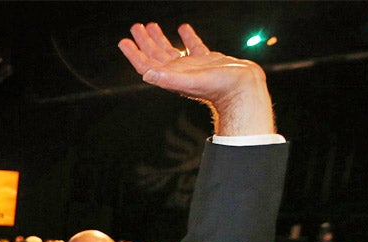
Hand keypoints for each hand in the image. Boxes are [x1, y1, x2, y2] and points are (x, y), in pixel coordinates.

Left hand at [119, 23, 273, 135]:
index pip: (146, 65)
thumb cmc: (218, 87)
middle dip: (144, 41)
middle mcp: (179, 72)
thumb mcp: (190, 81)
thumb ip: (168, 78)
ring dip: (160, 38)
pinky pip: (194, 46)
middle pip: (155, 55)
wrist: (243, 88)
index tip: (124, 41)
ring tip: (151, 25)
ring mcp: (193, 66)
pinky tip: (183, 28)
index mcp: (171, 77)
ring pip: (171, 50)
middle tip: (136, 27)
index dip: (133, 54)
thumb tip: (146, 74)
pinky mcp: (208, 60)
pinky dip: (187, 37)